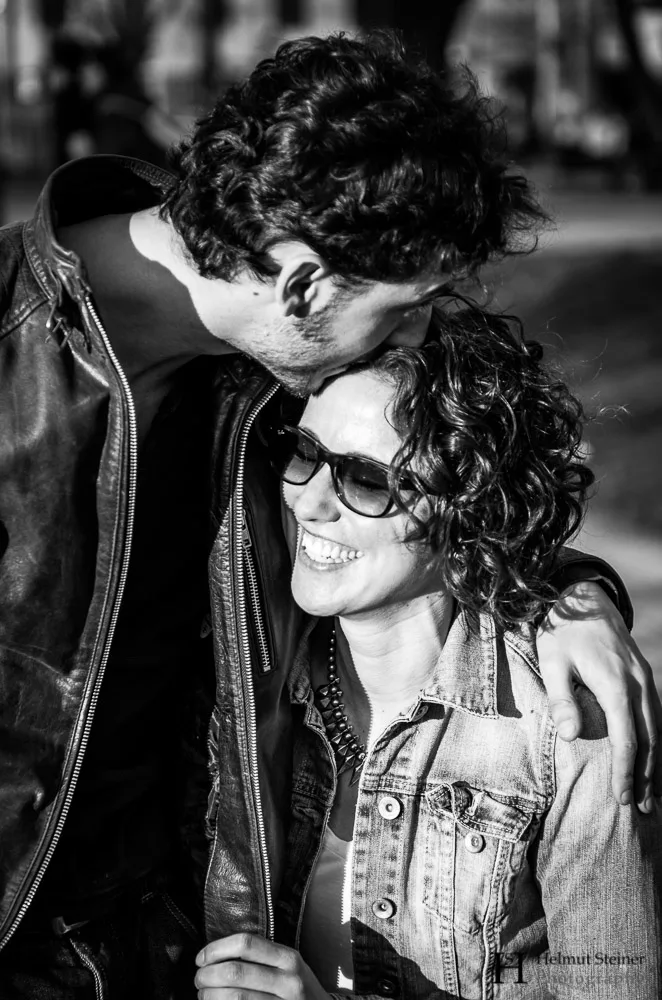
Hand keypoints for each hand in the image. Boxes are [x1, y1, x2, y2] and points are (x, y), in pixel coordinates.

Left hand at [195, 933, 331, 999]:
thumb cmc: (297, 987)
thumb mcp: (288, 965)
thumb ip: (261, 957)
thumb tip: (215, 956)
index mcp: (288, 958)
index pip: (246, 943)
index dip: (217, 949)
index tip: (201, 958)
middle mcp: (288, 980)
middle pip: (236, 972)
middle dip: (208, 976)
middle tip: (198, 979)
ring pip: (235, 998)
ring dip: (210, 996)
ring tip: (203, 995)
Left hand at [537, 581, 661, 812]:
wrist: (584, 596)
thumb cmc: (562, 630)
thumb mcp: (551, 661)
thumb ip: (562, 699)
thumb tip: (574, 737)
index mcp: (615, 684)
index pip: (626, 738)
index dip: (623, 771)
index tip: (620, 798)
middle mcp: (637, 683)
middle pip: (648, 738)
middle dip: (644, 776)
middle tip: (640, 808)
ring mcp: (645, 678)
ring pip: (657, 727)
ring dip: (654, 762)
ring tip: (650, 793)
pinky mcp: (644, 674)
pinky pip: (656, 713)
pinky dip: (656, 739)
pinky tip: (651, 757)